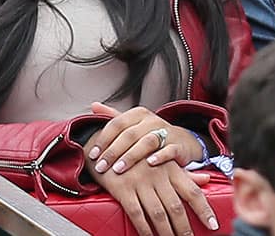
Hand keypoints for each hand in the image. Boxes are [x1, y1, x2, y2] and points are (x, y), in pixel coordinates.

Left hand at [87, 103, 203, 174]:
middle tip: (100, 167)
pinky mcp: (178, 145)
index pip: (117, 123)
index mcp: (139, 114)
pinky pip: (169, 150)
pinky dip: (160, 156)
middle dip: (113, 152)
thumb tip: (94, 105)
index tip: (92, 155)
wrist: (182, 141)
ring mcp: (167, 132)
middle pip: (129, 134)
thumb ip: (114, 116)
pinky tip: (149, 164)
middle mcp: (152, 120)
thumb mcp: (133, 123)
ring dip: (131, 156)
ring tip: (118, 169)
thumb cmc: (151, 134)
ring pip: (147, 141)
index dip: (103, 139)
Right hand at [87, 152, 218, 235]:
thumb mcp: (165, 160)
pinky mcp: (124, 190)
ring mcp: (141, 183)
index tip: (213, 225)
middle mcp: (159, 176)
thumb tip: (207, 179)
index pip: (193, 192)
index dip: (204, 210)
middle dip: (184, 228)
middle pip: (176, 207)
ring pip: (158, 214)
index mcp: (172, 169)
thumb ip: (186, 173)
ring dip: (166, 232)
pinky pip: (137, 214)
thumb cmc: (141, 155)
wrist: (109, 145)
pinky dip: (145, 229)